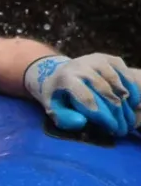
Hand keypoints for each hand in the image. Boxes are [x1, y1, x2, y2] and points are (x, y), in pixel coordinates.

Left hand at [24, 53, 140, 135]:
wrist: (59, 71)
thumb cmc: (58, 94)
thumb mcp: (53, 106)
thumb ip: (64, 117)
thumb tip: (81, 122)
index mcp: (66, 78)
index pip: (86, 96)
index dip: (100, 113)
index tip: (109, 126)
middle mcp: (81, 65)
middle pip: (103, 88)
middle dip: (114, 109)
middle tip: (122, 126)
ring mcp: (96, 60)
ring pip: (115, 79)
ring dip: (124, 98)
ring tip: (128, 114)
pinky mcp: (109, 58)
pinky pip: (124, 72)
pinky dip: (131, 86)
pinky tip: (133, 101)